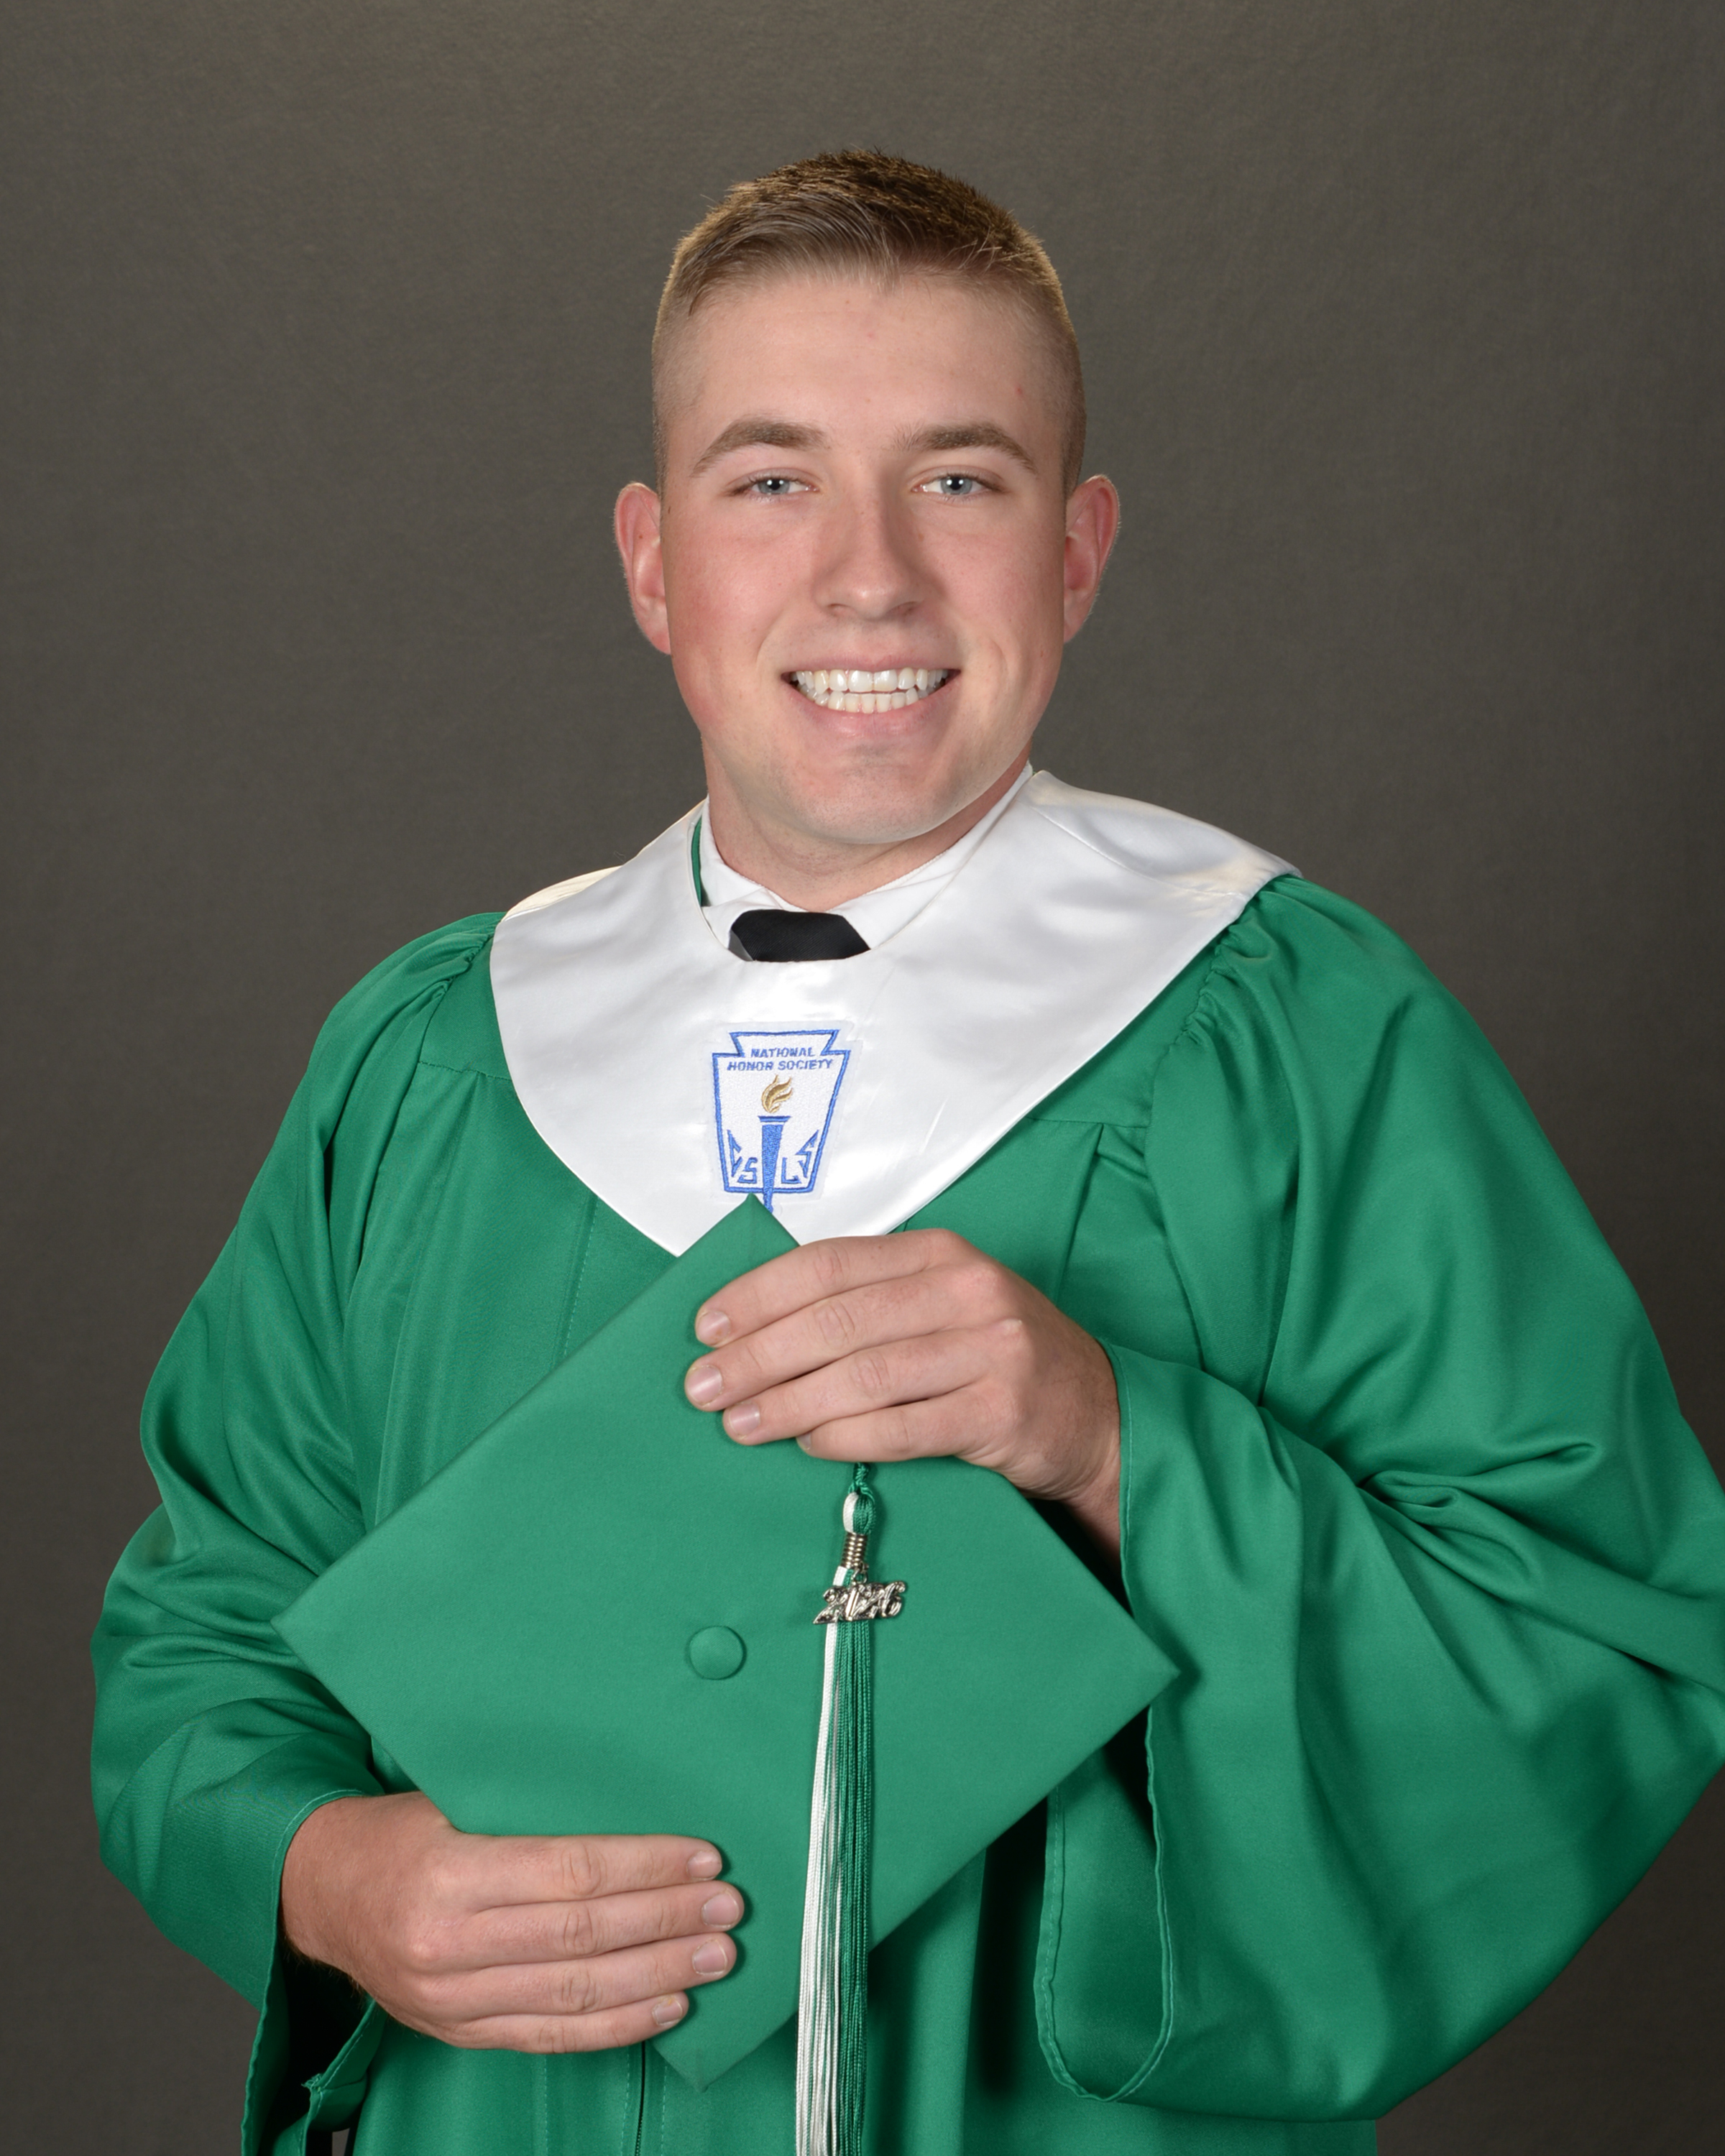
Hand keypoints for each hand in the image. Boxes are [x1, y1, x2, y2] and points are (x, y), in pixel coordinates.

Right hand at [280, 1792, 742, 2051]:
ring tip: (714, 1957)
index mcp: (449, 1873)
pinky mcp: (461, 2033)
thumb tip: (638, 1802)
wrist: (324, 1894)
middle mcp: (448, 1944)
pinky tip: (667, 2006)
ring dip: (657, 1977)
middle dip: (666, 1921)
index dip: (645, 1867)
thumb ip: (534, 1808)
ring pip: (575, 1994)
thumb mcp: (456, 1797)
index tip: (702, 1857)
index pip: (571, 1872)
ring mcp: (453, 1999)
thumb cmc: (401, 1832)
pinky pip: (552, 2037)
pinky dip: (617, 2027)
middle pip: (582, 1936)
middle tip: (726, 1907)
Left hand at [683, 1230, 1120, 1553]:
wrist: (1096, 1415)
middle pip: (837, 1320)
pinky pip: (903, 1426)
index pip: (829, 1263)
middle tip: (703, 1387)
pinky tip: (808, 1446)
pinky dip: (846, 1437)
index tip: (707, 1327)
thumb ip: (868, 1304)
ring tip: (739, 1424)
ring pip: (863, 1375)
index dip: (759, 1294)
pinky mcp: (1002, 1411)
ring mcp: (990, 1350)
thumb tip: (757, 1329)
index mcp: (940, 1253)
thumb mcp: (942, 1306)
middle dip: (758, 1355)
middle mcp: (967, 1290)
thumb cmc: (998, 1360)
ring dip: (789, 1402)